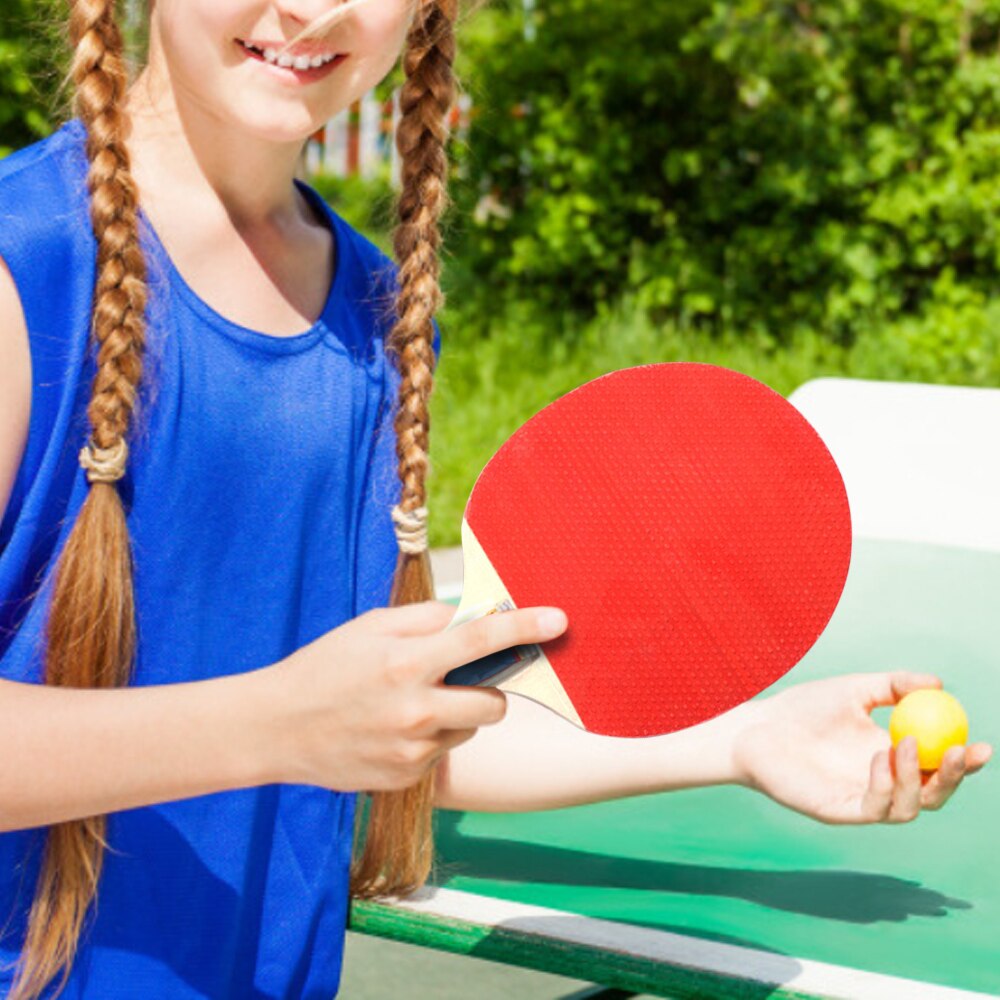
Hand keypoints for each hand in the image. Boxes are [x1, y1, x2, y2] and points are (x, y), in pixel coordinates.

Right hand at [263, 601, 567, 792]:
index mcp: (406, 663)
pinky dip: (430, 739)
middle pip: (494, 703)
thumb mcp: (369, 627)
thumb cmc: (324, 667)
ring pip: (469, 728)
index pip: (479, 640)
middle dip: (489, 690)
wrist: (276, 728)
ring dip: (455, 714)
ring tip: (408, 705)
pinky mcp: (408, 780)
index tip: (560, 620)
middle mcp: (415, 711)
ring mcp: (412, 752)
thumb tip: (471, 618)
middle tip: (461, 679)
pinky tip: (391, 731)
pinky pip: (442, 753)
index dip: (523, 626)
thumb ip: (425, 619)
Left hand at [730, 671, 992, 823]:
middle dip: (952, 777)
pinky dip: (885, 785)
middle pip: (933, 793)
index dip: (962, 761)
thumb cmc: (802, 708)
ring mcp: (861, 799)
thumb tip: (938, 683)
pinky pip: (875, 809)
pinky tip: (878, 757)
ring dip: (916, 779)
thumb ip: (894, 685)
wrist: (757, 727)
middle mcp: (881, 782)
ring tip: (903, 743)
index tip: (981, 744)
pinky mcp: (839, 811)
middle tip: (958, 751)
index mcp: (890, 755)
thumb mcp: (854, 689)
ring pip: (910, 807)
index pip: (935, 766)